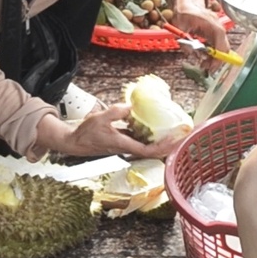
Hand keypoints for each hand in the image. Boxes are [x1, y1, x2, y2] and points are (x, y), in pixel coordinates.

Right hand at [55, 103, 180, 158]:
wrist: (75, 142)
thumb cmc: (86, 133)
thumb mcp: (100, 118)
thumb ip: (116, 111)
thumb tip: (131, 106)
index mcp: (123, 144)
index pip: (148, 151)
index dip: (163, 147)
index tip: (175, 139)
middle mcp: (127, 147)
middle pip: (153, 150)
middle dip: (168, 144)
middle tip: (181, 134)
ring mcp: (125, 145)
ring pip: (147, 145)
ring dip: (160, 139)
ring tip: (172, 128)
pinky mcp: (122, 141)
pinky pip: (139, 138)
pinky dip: (148, 133)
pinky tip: (151, 122)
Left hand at [169, 0, 230, 72]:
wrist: (188, 2)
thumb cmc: (184, 11)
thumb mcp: (179, 24)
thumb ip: (183, 39)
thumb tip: (189, 52)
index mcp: (212, 25)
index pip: (221, 43)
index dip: (217, 57)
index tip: (210, 67)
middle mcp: (218, 28)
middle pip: (224, 48)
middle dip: (216, 61)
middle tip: (205, 68)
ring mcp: (217, 31)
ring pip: (221, 49)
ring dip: (214, 59)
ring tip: (203, 64)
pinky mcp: (214, 34)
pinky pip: (217, 47)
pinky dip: (212, 54)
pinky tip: (203, 57)